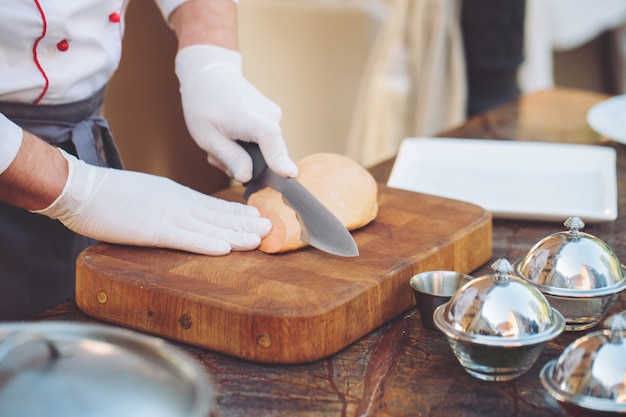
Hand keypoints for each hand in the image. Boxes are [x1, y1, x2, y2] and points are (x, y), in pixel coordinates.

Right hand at [32, 150, 270, 255]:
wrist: (82, 188)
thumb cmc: (110, 195)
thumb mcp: (149, 194)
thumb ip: (169, 204)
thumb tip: (185, 211)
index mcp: (176, 196)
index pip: (214, 207)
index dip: (237, 214)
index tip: (257, 217)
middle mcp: (179, 204)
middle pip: (219, 216)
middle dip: (246, 223)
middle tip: (271, 228)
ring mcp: (168, 216)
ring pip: (210, 227)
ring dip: (236, 234)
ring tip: (259, 239)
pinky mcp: (153, 230)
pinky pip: (185, 238)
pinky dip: (206, 244)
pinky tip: (225, 249)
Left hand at [175, 44, 297, 182]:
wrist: (209, 74)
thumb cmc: (204, 103)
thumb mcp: (209, 137)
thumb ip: (230, 158)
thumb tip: (247, 176)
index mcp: (255, 120)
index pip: (274, 146)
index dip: (281, 163)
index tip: (291, 176)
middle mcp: (271, 117)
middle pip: (268, 155)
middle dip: (244, 163)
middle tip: (217, 156)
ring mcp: (273, 116)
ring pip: (264, 150)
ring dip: (242, 154)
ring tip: (221, 142)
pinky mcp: (271, 117)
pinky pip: (263, 141)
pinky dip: (246, 145)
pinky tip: (229, 135)